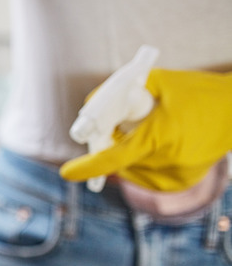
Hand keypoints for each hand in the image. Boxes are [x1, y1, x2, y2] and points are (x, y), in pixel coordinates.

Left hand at [60, 69, 231, 190]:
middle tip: (119, 125)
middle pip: (119, 159)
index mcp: (161, 136)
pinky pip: (143, 173)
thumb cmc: (198, 92)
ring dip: (127, 151)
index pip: (115, 157)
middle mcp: (166, 162)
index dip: (89, 167)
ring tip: (152, 129)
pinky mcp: (177, 184)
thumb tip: (92, 103)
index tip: (67, 173)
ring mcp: (173, 177)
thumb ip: (121, 91)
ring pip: (129, 168)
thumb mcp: (160, 81)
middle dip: (111, 143)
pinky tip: (161, 142)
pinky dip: (141, 159)